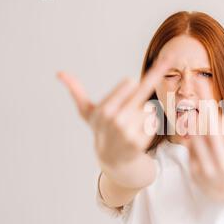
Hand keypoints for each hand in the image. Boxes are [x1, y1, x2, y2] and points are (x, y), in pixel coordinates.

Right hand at [57, 59, 169, 182]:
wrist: (113, 160)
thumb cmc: (101, 129)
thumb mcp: (87, 112)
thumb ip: (76, 91)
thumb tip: (59, 73)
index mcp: (104, 110)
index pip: (129, 84)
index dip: (130, 84)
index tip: (131, 81)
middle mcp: (116, 121)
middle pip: (143, 90)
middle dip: (157, 73)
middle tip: (164, 63)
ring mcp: (129, 132)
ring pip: (150, 107)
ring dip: (145, 111)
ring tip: (133, 122)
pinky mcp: (141, 142)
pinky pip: (154, 121)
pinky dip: (151, 123)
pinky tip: (140, 130)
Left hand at [187, 114, 223, 201]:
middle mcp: (223, 164)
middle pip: (212, 130)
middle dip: (209, 112)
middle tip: (205, 98)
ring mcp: (207, 167)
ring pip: (198, 135)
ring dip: (198, 121)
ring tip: (199, 114)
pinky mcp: (194, 168)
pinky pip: (190, 144)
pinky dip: (191, 133)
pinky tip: (194, 127)